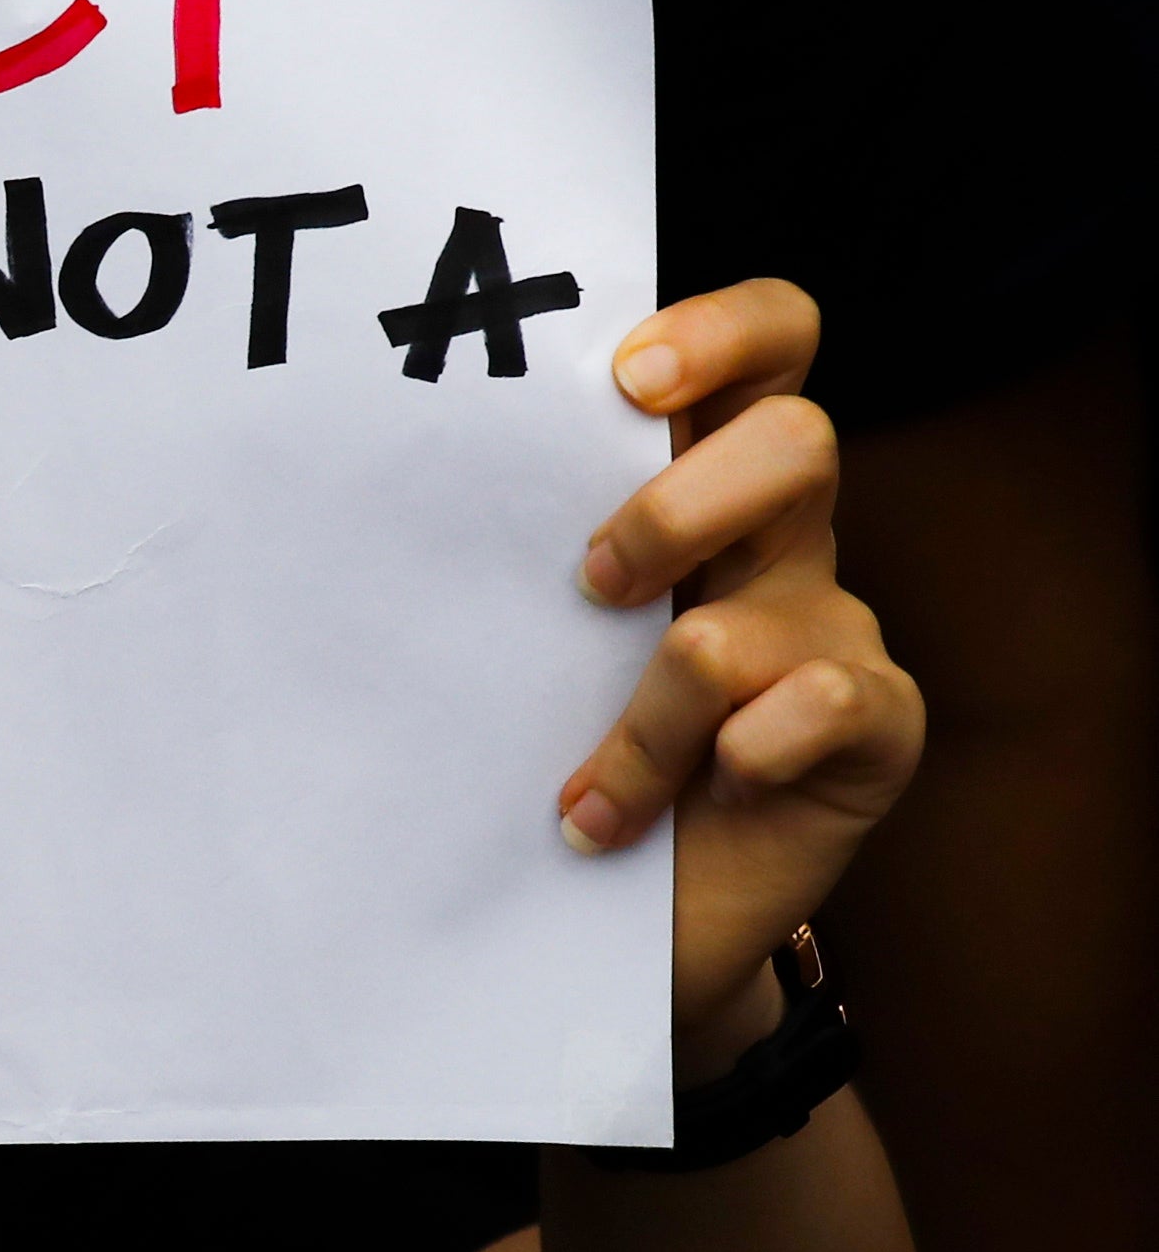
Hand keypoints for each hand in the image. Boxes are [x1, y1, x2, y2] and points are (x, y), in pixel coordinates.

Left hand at [558, 282, 923, 1070]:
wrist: (583, 919)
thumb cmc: (530, 740)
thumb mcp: (511, 627)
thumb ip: (495, 537)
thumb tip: (377, 460)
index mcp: (695, 479)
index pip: (768, 343)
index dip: (722, 332)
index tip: (624, 375)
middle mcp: (776, 540)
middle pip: (797, 439)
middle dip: (678, 505)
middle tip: (588, 582)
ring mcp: (831, 634)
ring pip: (767, 603)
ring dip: (655, 696)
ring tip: (585, 777)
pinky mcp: (874, 729)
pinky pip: (830, 704)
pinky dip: (731, 758)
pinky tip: (643, 816)